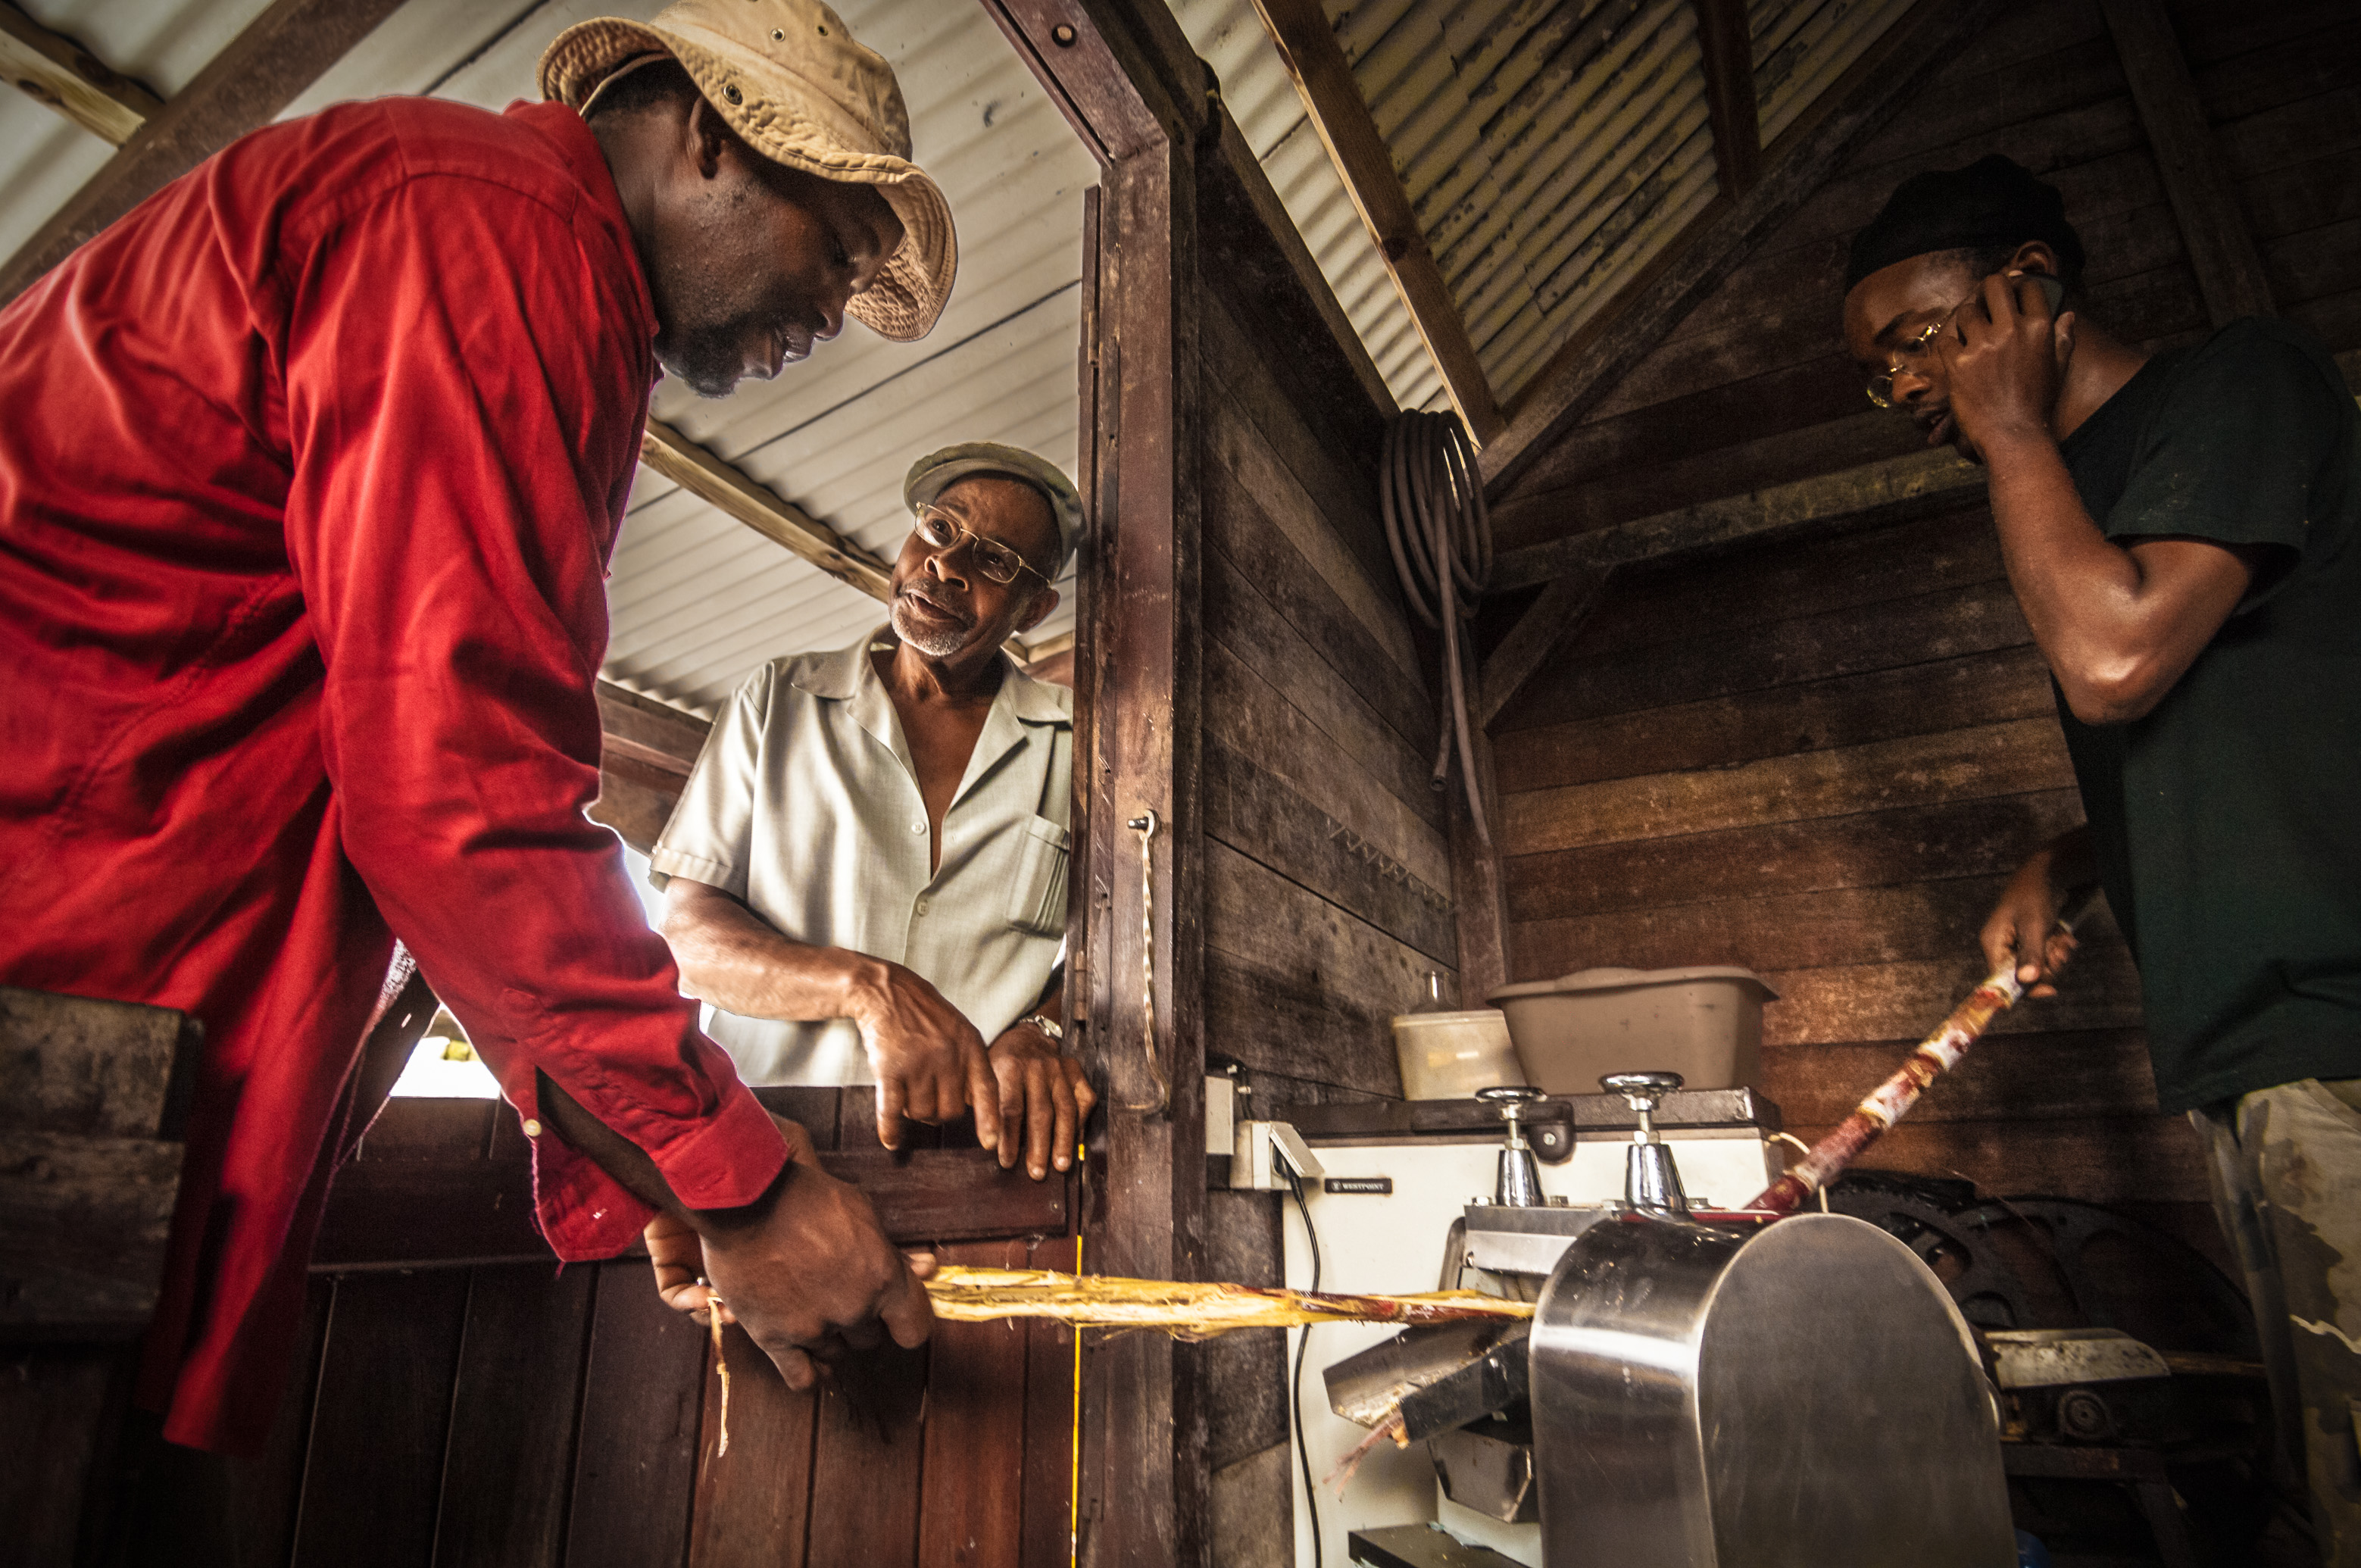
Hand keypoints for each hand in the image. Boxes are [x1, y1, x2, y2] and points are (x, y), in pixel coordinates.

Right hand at [645, 1113, 939, 1390]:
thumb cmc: (804, 1195)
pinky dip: (807, 1371)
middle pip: (869, 1338)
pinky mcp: (774, 1338)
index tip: (895, 1315)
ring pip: (835, 1354)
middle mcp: (854, 1309)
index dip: (905, 1321)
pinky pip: (801, 1377)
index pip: (915, 1328)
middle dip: (859, 1319)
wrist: (745, 1199)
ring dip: (829, 1336)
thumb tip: (923, 1269)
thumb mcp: (860, 1210)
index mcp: (883, 1278)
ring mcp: (814, 1328)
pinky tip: (806, 1356)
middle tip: (839, 1294)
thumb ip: (888, 1250)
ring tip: (813, 1309)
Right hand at [846, 959, 1001, 1154]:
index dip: (989, 1119)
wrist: (886, 990)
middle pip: (951, 1111)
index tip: (990, 1143)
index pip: (986, 1089)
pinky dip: (890, 1128)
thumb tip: (976, 1106)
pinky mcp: (890, 1068)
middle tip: (927, 1098)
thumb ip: (970, 1063)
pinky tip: (891, 1141)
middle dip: (938, 1112)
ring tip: (907, 1092)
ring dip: (914, 1111)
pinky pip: (892, 1110)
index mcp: (970, 1045)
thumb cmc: (924, 1015)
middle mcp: (948, 1056)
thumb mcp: (959, 1030)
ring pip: (922, 1112)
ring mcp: (919, 1063)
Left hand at [986, 1022, 1097, 1179]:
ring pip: (1065, 1109)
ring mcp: (1060, 1068)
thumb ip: (982, 1103)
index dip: (1009, 1138)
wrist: (1025, 1035)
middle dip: (1039, 1146)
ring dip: (1064, 1140)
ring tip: (1061, 1165)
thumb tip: (986, 1141)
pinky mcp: (1076, 1071)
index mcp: (1010, 1066)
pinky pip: (1085, 1100)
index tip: (1006, 1161)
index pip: (1010, 1108)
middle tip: (1036, 1173)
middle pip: (1040, 1112)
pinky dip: (1082, 1123)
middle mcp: (1038, 1066)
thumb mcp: (982, 1076)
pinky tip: (1076, 1143)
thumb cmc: (999, 1063)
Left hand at [1938, 271, 2075, 457]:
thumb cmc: (2038, 404)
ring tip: (1970, 334)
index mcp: (2039, 327)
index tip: (2011, 293)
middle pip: (1993, 285)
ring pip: (1965, 310)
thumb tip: (2068, 315)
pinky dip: (1949, 346)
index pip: (2028, 286)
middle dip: (1987, 289)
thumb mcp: (2058, 369)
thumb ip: (2063, 339)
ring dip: (1966, 320)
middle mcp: (2011, 330)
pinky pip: (1946, 339)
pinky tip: (1957, 357)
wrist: (2014, 435)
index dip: (2018, 286)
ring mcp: (1982, 345)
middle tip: (1984, 300)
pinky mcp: (1957, 362)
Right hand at [1979, 850, 2079, 997]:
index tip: (2050, 990)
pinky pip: (2045, 955)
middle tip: (2059, 952)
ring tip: (2063, 940)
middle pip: (2024, 975)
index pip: (2002, 979)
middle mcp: (2002, 947)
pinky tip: (2063, 936)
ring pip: (2038, 966)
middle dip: (2047, 966)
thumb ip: (2030, 954)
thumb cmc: (2035, 895)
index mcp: (1993, 944)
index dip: (2025, 988)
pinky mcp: (2030, 939)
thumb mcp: (2034, 925)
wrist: (2048, 872)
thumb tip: (2027, 980)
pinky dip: (2057, 948)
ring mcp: (2017, 943)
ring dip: (2055, 956)